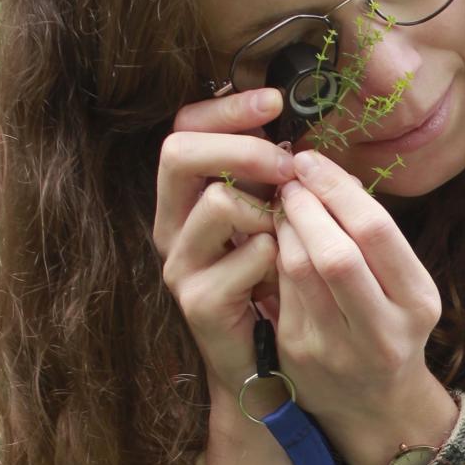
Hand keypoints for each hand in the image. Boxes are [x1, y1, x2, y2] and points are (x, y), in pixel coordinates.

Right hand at [152, 87, 295, 401]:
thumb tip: (293, 127)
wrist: (266, 364)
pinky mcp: (199, 303)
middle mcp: (171, 226)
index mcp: (185, 198)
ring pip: (216, 201)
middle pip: (178, 152)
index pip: (183, 128)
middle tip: (287, 164)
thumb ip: (269, 176)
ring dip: (266, 208)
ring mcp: (180, 265)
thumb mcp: (269, 217)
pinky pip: (247, 256)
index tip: (272, 100)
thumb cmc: (273, 282)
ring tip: (288, 230)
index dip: (225, 108)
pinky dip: (278, 258)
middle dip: (242, 147)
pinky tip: (285, 274)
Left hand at [273, 147, 448, 464]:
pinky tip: (275, 237)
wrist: (374, 405)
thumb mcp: (405, 287)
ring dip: (285, 225)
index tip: (313, 162)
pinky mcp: (298, 355)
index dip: (337, 189)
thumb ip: (376, 239)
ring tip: (283, 203)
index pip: (375, 232)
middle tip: (291, 177)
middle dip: (306, 205)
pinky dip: (275, 254)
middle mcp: (381, 332)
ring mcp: (335, 348)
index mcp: (417, 304)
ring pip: (298, 268)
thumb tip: (332, 174)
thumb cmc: (389, 327)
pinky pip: (279, 289)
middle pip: (335, 252)